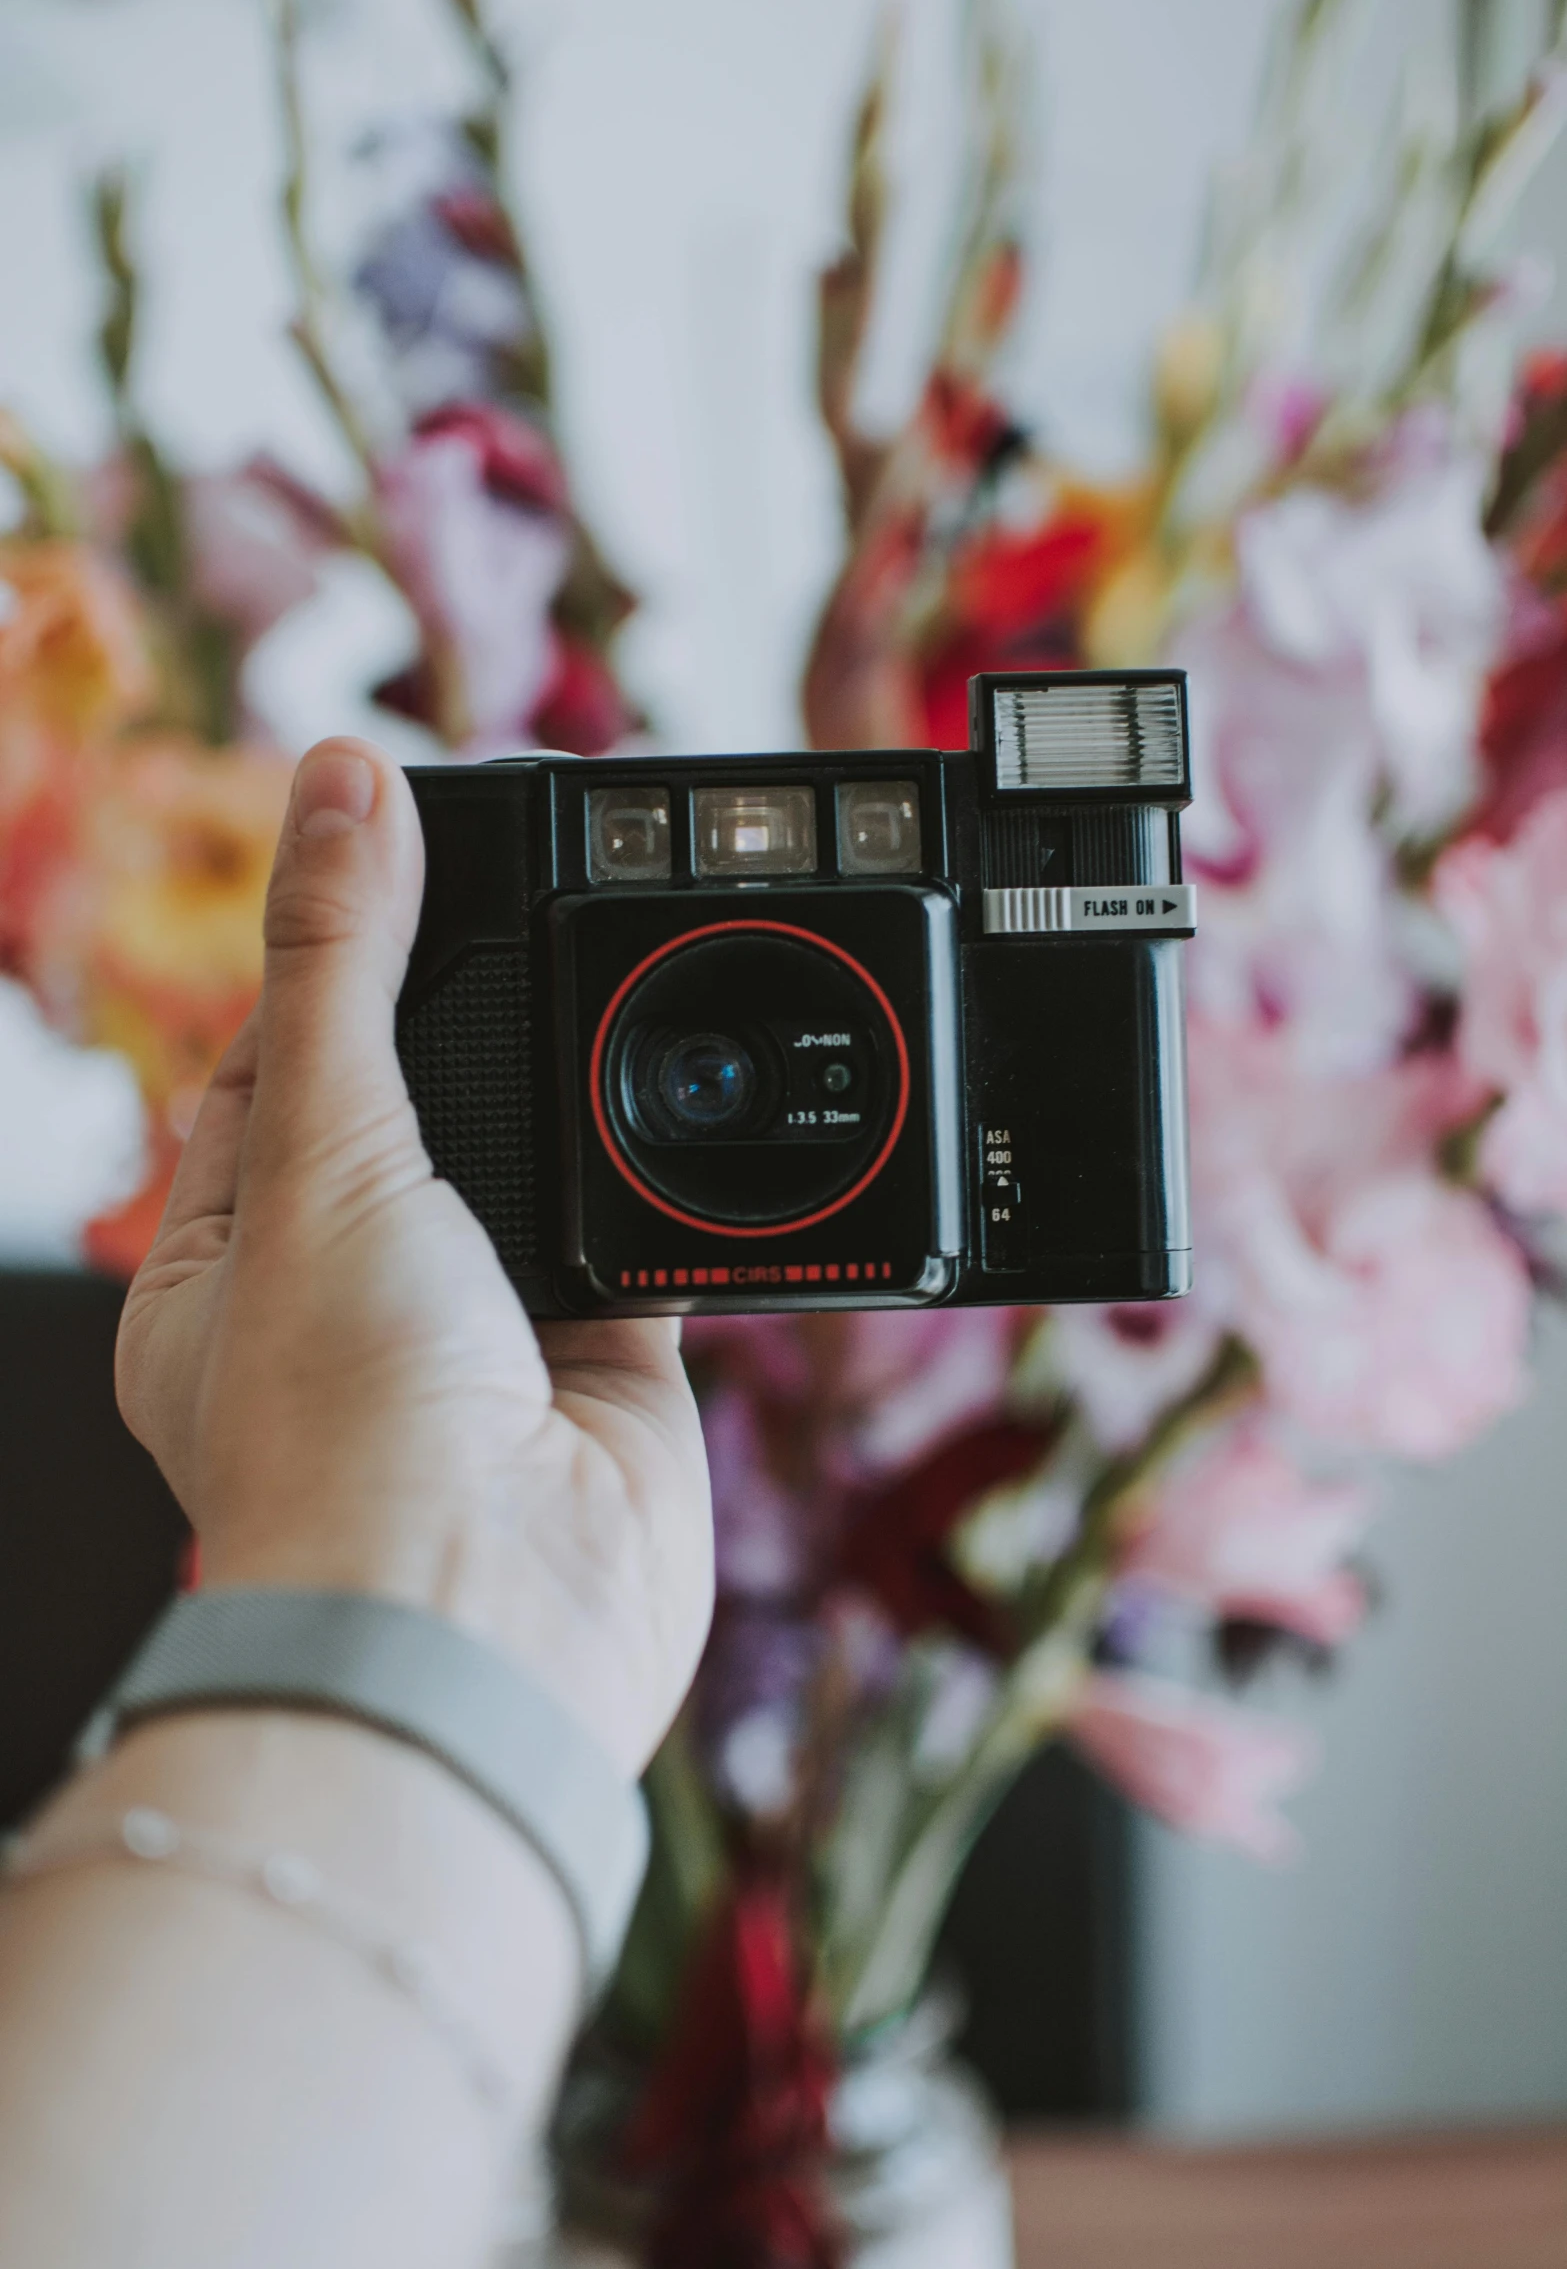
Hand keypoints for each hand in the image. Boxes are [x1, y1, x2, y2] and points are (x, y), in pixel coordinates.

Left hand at [116, 739, 713, 1776]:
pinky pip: (643, 1243)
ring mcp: (480, 1337)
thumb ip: (344, 963)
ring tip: (613, 994)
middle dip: (470, 1028)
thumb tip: (343, 779)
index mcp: (221, 1265)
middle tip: (531, 905)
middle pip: (414, 1114)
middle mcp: (348, 1302)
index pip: (265, 1074)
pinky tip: (689, 1119)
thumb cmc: (346, 1432)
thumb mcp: (321, 1149)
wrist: (486, 1623)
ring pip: (534, 1173)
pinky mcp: (605, 1371)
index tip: (391, 859)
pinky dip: (667, 1188)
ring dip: (573, 1106)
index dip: (325, 968)